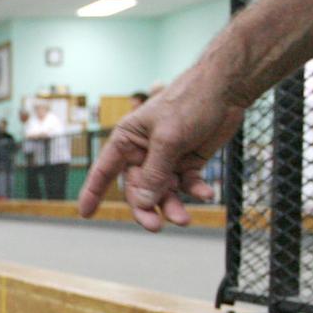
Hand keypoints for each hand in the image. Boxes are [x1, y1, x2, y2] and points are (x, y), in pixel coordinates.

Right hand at [79, 65, 245, 230]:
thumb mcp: (168, 139)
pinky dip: (195, 191)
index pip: (104, 170)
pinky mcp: (188, 162)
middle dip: (146, 208)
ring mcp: (167, 159)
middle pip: (138, 189)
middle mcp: (144, 152)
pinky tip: (206, 194)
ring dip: (172, 206)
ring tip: (184, 219)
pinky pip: (187, 185)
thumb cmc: (190, 102)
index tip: (85, 213)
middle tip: (155, 225)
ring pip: (163, 192)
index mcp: (128, 140)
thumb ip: (154, 173)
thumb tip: (142, 202)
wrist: (227, 87)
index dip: (93, 192)